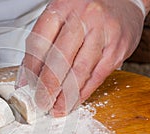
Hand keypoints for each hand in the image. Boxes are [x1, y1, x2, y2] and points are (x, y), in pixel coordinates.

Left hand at [16, 0, 144, 116]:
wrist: (123, 1)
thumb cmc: (85, 13)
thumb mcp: (60, 19)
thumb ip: (41, 47)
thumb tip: (26, 79)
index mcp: (62, 8)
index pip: (40, 42)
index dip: (31, 69)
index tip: (28, 86)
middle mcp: (83, 18)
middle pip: (59, 58)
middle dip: (48, 86)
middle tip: (41, 102)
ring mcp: (103, 32)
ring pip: (79, 70)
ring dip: (66, 95)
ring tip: (56, 108)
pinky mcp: (118, 48)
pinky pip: (97, 76)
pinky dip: (83, 92)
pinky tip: (74, 101)